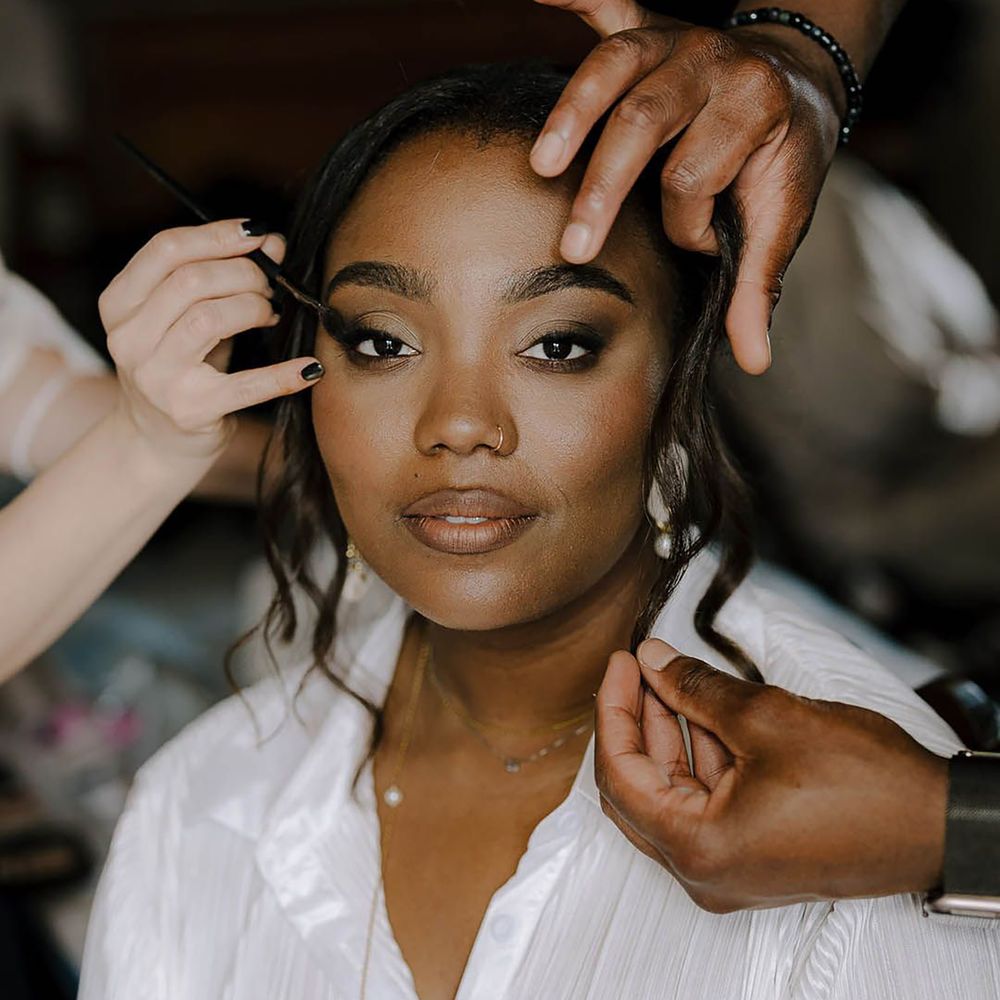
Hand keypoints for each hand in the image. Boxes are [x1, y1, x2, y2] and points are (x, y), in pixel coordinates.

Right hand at [99, 219, 321, 472]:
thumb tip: (273, 242)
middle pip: (191, 281)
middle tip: (269, 285)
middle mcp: (130, 339)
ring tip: (271, 314)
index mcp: (120, 305)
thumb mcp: (182, 318)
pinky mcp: (191, 411)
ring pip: (210, 318)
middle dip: (244, 273)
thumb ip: (219, 278)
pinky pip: (247, 385)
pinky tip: (311, 368)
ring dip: (254, 307)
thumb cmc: (178, 367)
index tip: (256, 233)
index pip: (166, 250)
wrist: (156, 443)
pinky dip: (284, 374)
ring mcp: (157, 378)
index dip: (218, 235)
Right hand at [531, 0, 842, 373]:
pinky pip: (605, 3)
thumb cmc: (781, 159)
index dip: (691, 220)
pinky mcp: (644, 27)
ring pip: (612, 66)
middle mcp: (714, 62)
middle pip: (647, 121)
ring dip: (572, 114)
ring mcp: (674, 38)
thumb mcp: (782, 220)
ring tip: (543, 166)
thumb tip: (754, 361)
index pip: (697, 173)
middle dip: (607, 188)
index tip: (699, 237)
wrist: (797, 80)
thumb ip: (760, 288)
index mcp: (754, 107)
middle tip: (574, 247)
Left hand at [595, 638, 948, 911]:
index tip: (620, 665)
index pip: (620, 775)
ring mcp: (730, 866)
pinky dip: (700, 755)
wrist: (939, 824)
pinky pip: (706, 801)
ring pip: (672, 792)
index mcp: (697, 848)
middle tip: (638, 669)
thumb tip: (654, 661)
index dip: (613, 711)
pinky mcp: (753, 853)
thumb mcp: (767, 718)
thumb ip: (695, 688)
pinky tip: (703, 710)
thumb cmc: (865, 786)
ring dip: (668, 734)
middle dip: (636, 722)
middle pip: (639, 787)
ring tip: (671, 678)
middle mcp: (705, 870)